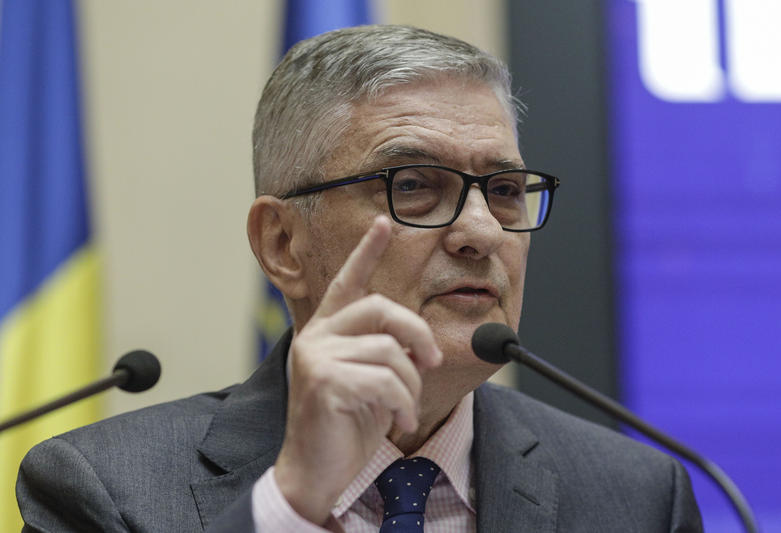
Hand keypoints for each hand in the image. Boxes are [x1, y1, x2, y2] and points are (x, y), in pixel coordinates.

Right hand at [272, 216, 442, 524]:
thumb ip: (386, 352)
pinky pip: (385, 381)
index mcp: (327, 331)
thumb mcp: (371, 381)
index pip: (347, 282)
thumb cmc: (346, 425)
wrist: (316, 470)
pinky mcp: (323, 381)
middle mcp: (316, 336)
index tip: (383, 223)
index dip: (367, 252)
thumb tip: (421, 344)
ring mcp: (316, 356)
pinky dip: (403, 403)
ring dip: (411, 384)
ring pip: (390, 351)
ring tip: (405, 406)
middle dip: (418, 334)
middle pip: (382, 309)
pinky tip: (398, 421)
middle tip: (432, 362)